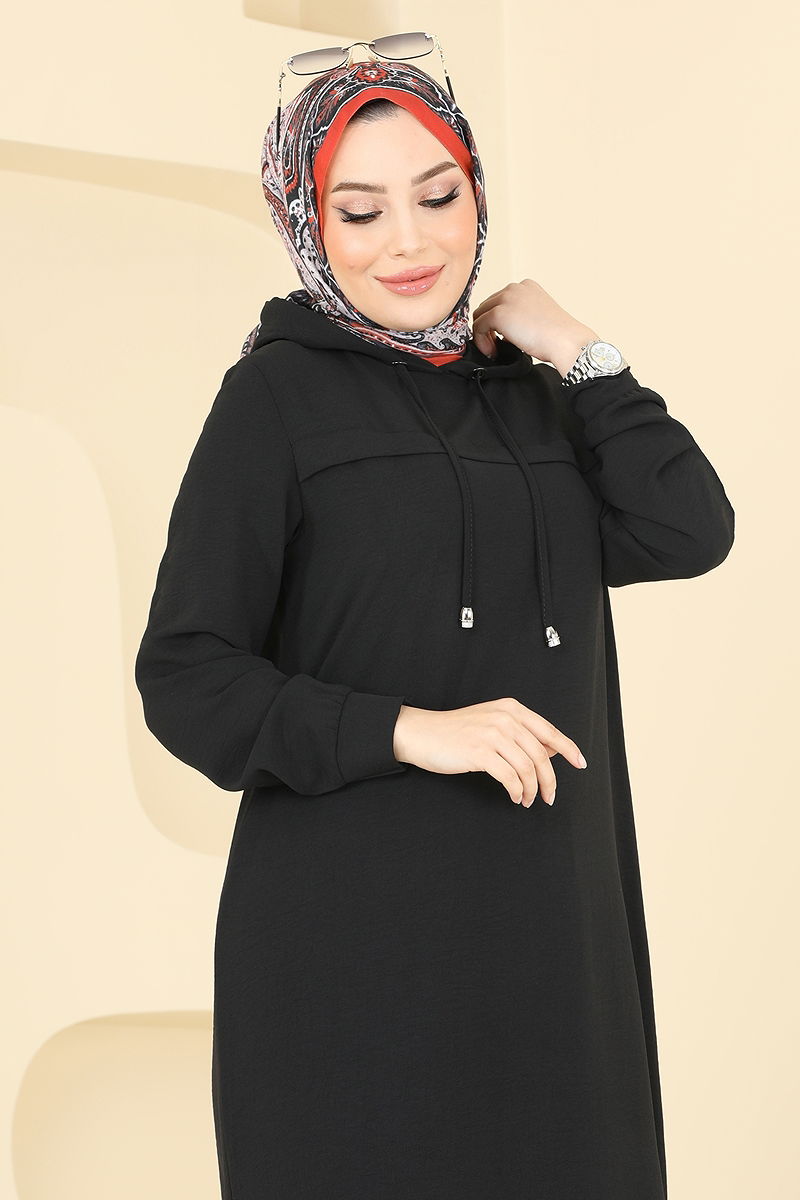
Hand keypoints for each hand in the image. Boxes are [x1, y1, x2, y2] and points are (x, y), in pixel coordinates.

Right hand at [392, 698, 587, 806]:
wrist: (422, 733)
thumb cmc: (456, 732)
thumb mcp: (492, 724)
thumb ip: (522, 733)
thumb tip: (553, 749)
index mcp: (511, 709)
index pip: (550, 731)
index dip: (569, 749)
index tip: (580, 763)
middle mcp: (505, 718)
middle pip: (541, 754)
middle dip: (549, 780)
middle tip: (548, 797)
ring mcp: (492, 734)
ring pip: (528, 767)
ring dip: (532, 789)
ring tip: (526, 799)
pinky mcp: (480, 752)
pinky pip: (509, 777)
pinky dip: (516, 790)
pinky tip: (514, 796)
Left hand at [471, 278, 597, 366]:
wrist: (566, 341)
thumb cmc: (558, 336)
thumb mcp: (537, 317)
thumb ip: (519, 316)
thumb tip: (501, 330)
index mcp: (526, 287)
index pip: (500, 300)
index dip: (497, 320)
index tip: (503, 337)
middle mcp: (515, 288)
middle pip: (487, 306)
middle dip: (489, 327)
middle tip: (497, 345)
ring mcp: (506, 299)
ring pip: (480, 316)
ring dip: (484, 334)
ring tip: (495, 349)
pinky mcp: (499, 314)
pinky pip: (478, 327)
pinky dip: (481, 341)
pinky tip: (493, 352)